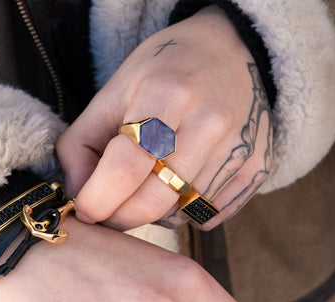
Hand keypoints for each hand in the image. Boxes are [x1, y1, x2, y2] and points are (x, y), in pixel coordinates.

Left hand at [57, 6, 272, 231]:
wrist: (228, 51)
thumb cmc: (162, 74)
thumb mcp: (112, 94)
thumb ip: (81, 145)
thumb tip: (76, 197)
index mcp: (166, 93)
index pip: (124, 168)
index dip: (96, 200)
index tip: (84, 209)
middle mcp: (210, 121)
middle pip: (154, 200)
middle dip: (120, 217)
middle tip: (108, 211)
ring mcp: (240, 146)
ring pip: (181, 213)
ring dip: (154, 212)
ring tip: (148, 183)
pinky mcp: (258, 167)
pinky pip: (210, 215)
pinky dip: (187, 211)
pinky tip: (180, 183)